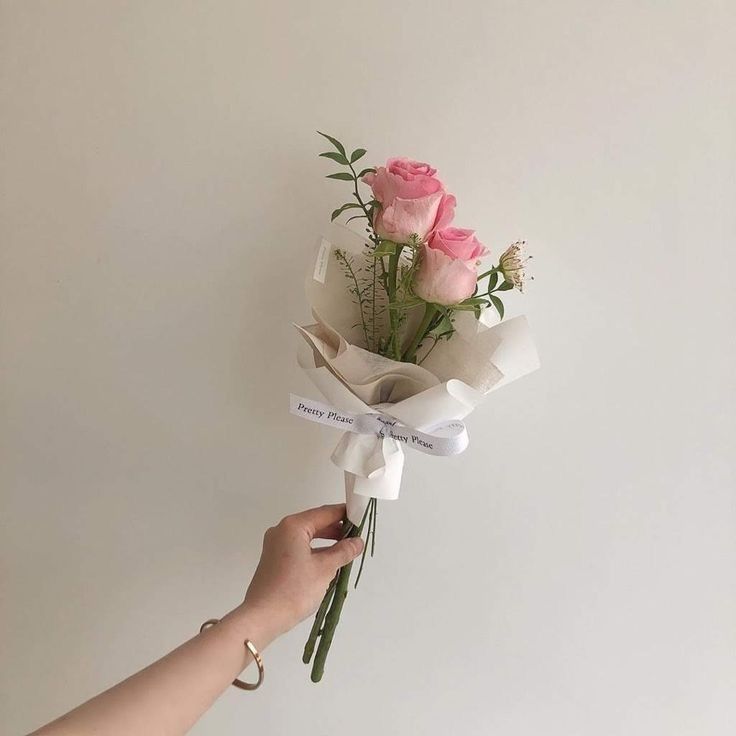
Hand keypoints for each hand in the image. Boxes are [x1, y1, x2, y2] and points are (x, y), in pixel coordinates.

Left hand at [239, 504, 363, 637]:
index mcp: (293, 526)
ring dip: (327, 541)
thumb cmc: (294, 590)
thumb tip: (357, 542)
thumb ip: (343, 552)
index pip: (325, 513)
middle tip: (357, 537)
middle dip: (337, 529)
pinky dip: (315, 550)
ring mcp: (276, 545)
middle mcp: (281, 530)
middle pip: (315, 523)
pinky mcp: (274, 559)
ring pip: (307, 536)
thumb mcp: (325, 569)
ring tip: (346, 550)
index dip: (345, 514)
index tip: (361, 518)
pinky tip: (329, 561)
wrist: (263, 617)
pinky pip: (299, 547)